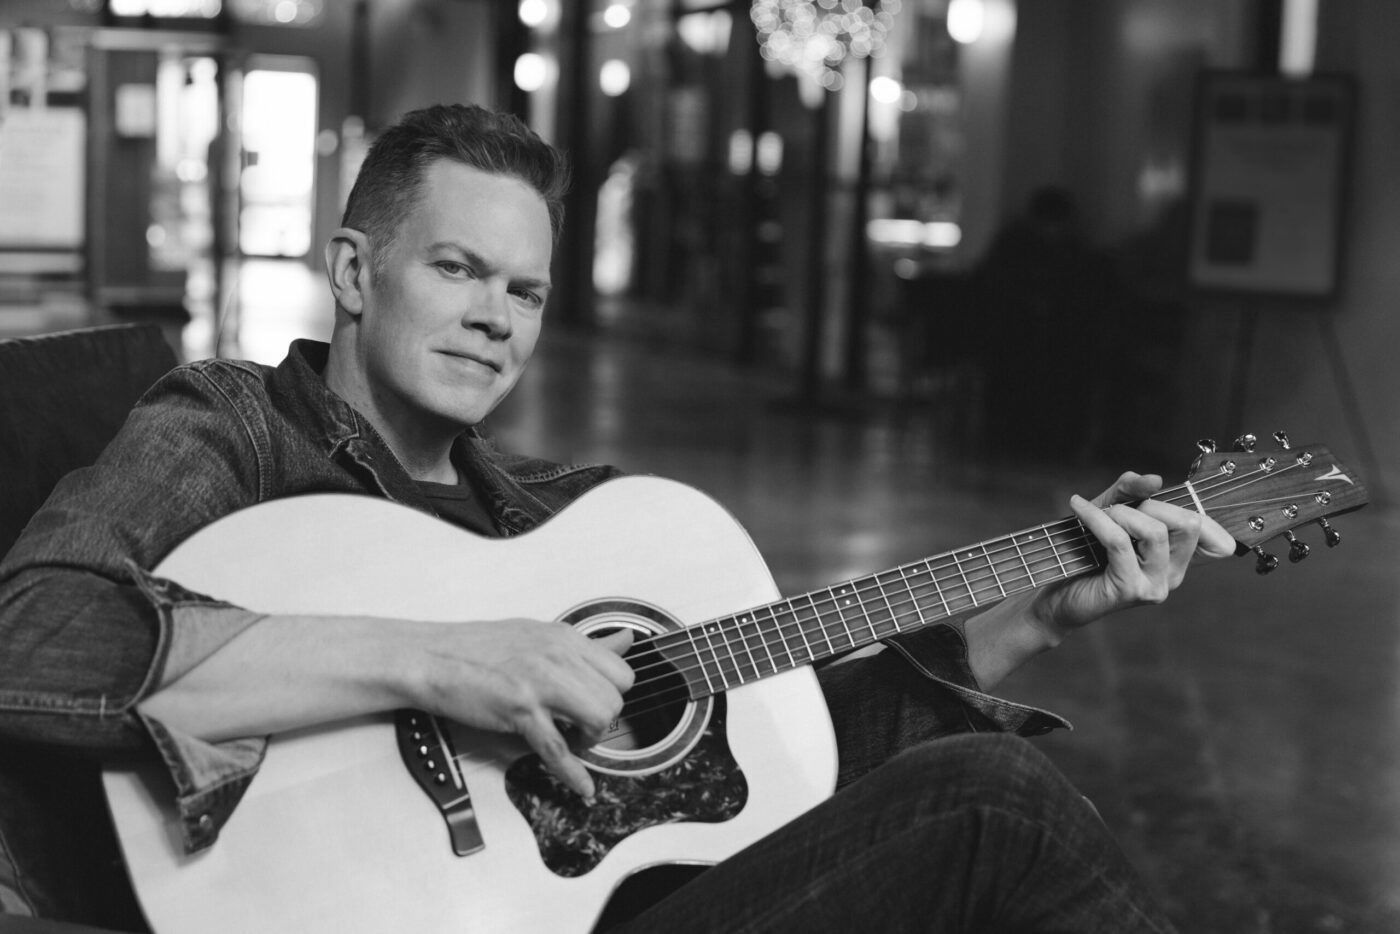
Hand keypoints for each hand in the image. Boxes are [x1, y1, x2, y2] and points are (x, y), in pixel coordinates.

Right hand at [415, 620, 633, 799]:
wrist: (429, 657)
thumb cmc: (475, 649)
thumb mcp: (536, 635)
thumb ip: (582, 646)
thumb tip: (627, 640)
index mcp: (564, 637)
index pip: (621, 671)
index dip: (613, 695)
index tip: (597, 705)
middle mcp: (557, 656)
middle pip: (614, 698)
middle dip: (603, 721)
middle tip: (582, 727)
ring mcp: (539, 681)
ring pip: (597, 719)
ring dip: (589, 740)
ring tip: (572, 741)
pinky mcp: (519, 709)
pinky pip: (557, 748)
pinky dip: (573, 774)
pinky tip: (581, 786)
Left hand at [1028, 471, 1235, 640]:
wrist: (1054, 595)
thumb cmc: (1083, 553)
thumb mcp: (1109, 512)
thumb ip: (1131, 491)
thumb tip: (1155, 479)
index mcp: (1177, 559)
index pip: (1214, 537)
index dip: (1200, 513)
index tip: (1159, 503)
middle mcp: (1173, 575)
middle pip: (1188, 524)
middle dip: (1151, 505)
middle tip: (1118, 509)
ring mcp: (1155, 586)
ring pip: (1156, 532)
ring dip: (1122, 512)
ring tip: (1096, 514)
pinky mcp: (1130, 589)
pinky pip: (1119, 541)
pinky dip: (1097, 518)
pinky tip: (1078, 508)